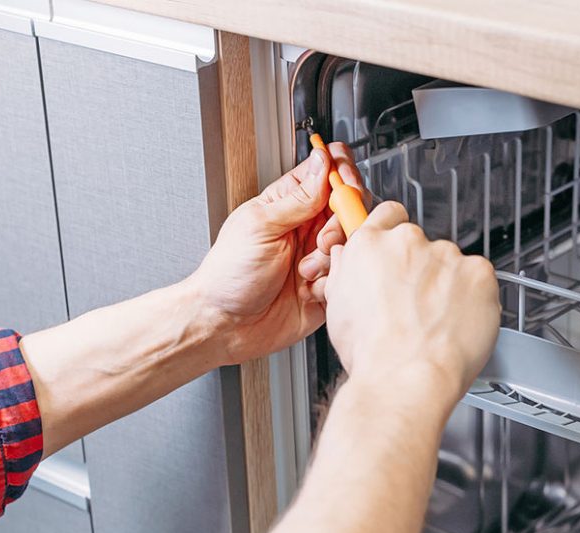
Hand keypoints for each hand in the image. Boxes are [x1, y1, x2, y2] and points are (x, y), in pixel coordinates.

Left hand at [187, 142, 363, 363]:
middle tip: (320, 240)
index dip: (343, 174)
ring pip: (352, 243)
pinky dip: (332, 283)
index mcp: (289, 203)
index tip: (344, 189)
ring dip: (332, 258)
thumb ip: (299, 197)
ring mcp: (320, 257)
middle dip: (341, 223)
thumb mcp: (261, 225)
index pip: (328, 171)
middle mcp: (308, 227)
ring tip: (305, 271)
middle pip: (350, 207)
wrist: (227, 324)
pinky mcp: (328, 286)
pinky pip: (348, 276)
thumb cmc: (230, 274)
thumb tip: (323, 162)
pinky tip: (308, 290)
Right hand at [322, 202, 500, 408]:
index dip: (395, 234)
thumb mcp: (338, 309)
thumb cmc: (373, 354)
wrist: (407, 379)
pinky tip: (458, 323)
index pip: (389, 215)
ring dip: (448, 286)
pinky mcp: (479, 273)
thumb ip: (347, 272)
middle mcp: (408, 242)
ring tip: (436, 324)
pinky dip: (474, 298)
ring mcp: (446, 255)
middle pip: (422, 245)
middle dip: (422, 270)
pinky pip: (479, 279)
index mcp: (370, 245)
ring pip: (451, 265)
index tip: (400, 252)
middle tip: (417, 306)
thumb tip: (350, 259)